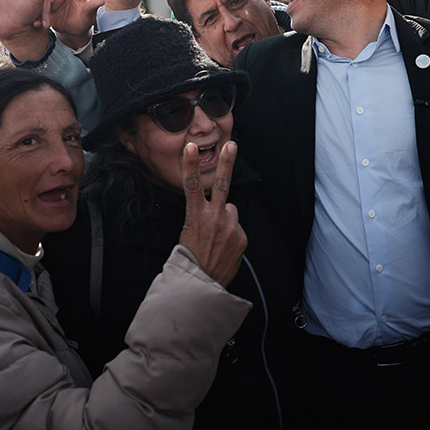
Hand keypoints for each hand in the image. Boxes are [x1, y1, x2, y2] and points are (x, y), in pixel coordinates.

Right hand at [179, 141, 246, 286]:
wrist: (201, 285)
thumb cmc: (190, 258)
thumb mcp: (187, 233)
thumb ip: (203, 216)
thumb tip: (220, 208)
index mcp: (196, 216)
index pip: (192, 186)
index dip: (191, 165)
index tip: (190, 147)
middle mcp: (215, 219)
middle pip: (222, 185)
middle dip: (226, 163)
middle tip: (232, 145)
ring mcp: (230, 228)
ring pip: (231, 212)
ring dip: (225, 220)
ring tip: (215, 239)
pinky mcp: (241, 238)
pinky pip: (237, 228)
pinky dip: (232, 235)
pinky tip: (223, 248)